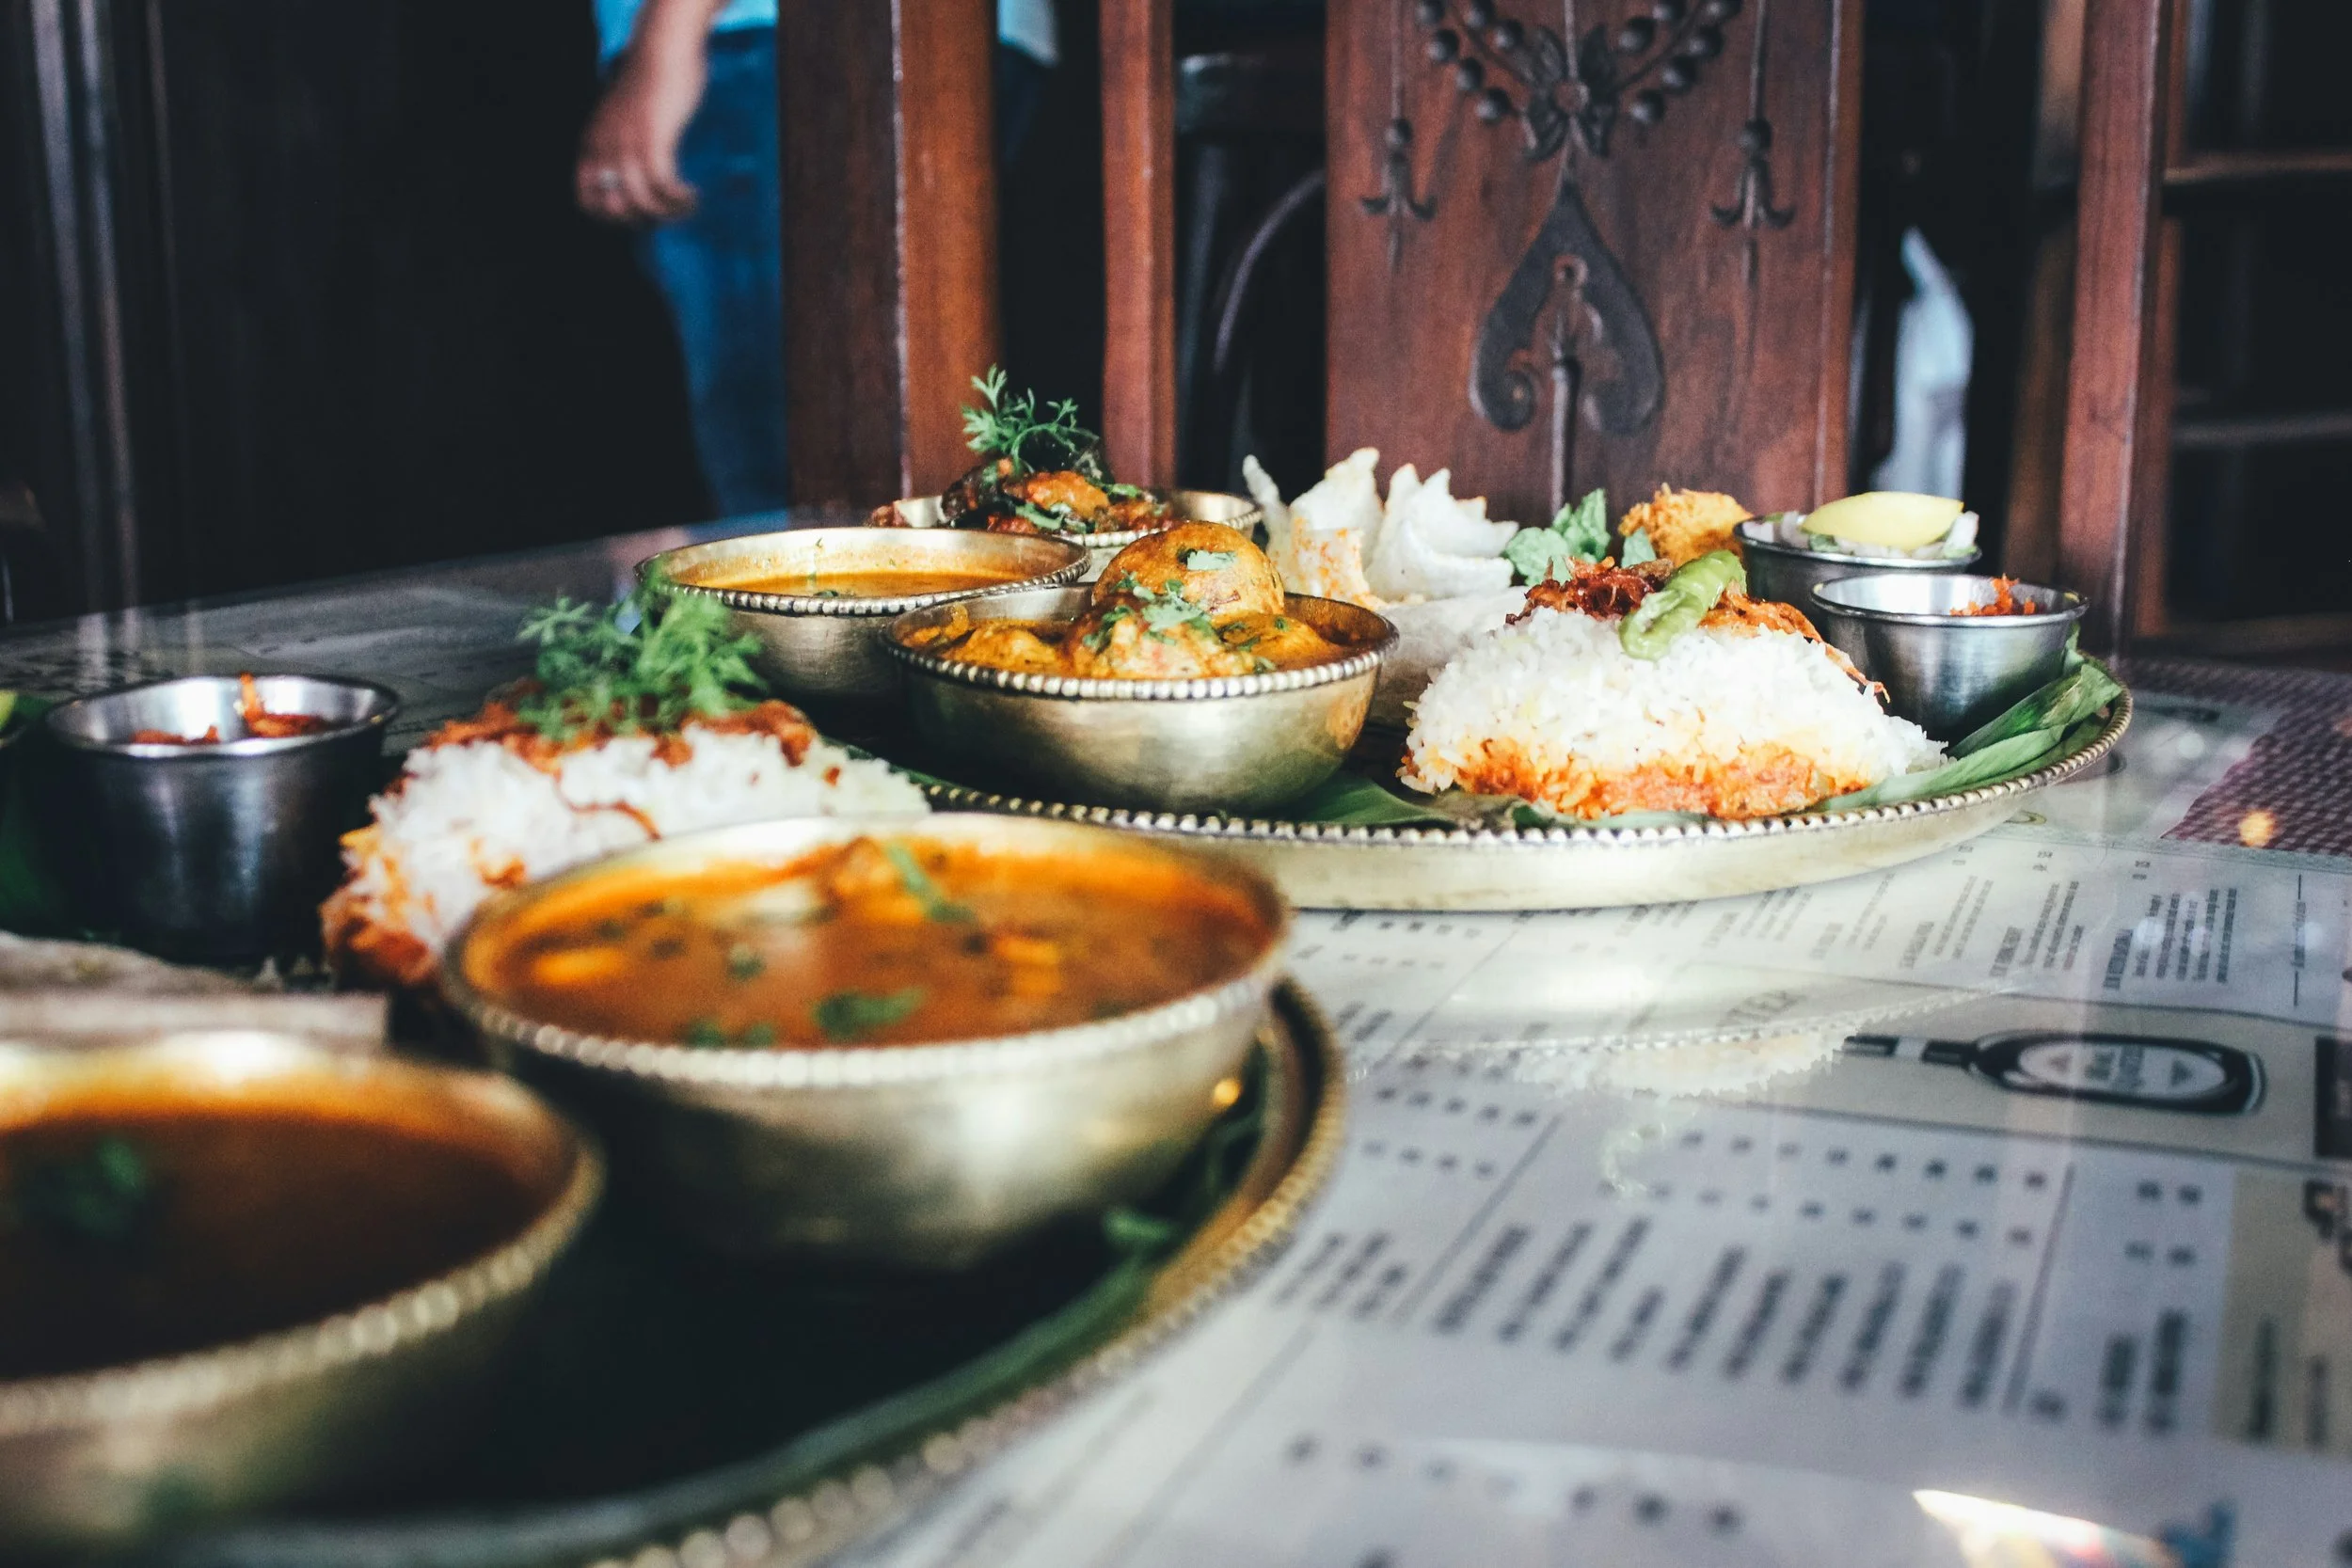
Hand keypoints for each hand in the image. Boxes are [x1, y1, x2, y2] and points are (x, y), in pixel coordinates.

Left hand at [575, 28, 704, 224]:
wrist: (663, 48)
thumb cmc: (650, 80)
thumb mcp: (624, 118)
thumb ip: (622, 143)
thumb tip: (637, 175)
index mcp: (592, 142)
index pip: (586, 200)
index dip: (611, 218)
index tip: (640, 215)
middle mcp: (604, 146)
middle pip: (615, 208)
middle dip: (643, 220)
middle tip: (666, 213)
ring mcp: (627, 142)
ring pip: (641, 201)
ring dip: (667, 213)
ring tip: (685, 206)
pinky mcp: (653, 138)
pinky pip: (662, 185)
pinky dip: (678, 199)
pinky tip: (691, 196)